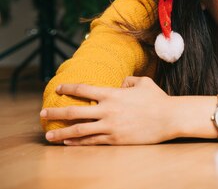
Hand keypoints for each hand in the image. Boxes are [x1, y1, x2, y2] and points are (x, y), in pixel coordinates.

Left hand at [40, 76, 175, 144]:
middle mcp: (107, 110)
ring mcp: (110, 126)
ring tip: (48, 135)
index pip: (84, 89)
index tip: (58, 88)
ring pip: (78, 130)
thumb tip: (121, 83)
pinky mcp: (115, 139)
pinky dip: (77, 142)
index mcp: (113, 94)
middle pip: (74, 112)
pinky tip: (68, 143)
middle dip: (55, 112)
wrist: (169, 118)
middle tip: (42, 113)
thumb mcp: (143, 83)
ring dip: (61, 133)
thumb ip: (129, 81)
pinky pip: (91, 141)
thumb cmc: (158, 99)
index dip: (69, 87)